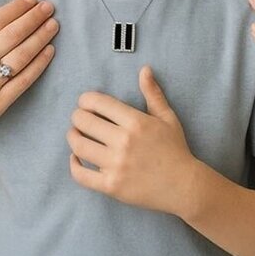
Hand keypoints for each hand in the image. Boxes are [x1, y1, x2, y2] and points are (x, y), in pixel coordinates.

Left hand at [67, 66, 195, 215]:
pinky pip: (82, 175)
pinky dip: (74, 164)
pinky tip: (75, 157)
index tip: (85, 102)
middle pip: (85, 122)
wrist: (182, 186)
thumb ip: (152, 93)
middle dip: (77, 116)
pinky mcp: (111, 186)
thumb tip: (144, 69)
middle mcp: (123, 142)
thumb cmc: (175, 148)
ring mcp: (116, 165)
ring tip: (75, 134)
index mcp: (136, 122)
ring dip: (72, 137)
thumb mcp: (167, 117)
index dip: (86, 100)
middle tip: (79, 117)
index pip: (99, 103)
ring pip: (79, 146)